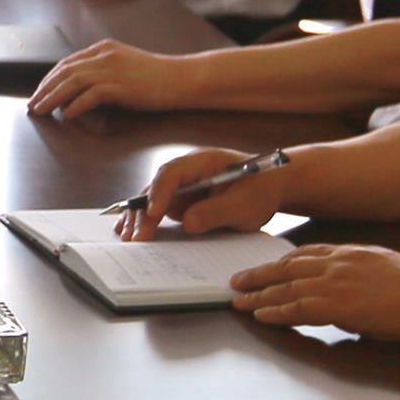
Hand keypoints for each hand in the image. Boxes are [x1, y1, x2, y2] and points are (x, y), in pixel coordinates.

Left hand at [30, 40, 188, 121]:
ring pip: (73, 82)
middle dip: (44, 89)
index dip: (49, 79)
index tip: (38, 93)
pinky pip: (91, 95)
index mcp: (103, 49)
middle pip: (64, 71)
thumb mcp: (124, 66)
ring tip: (41, 111)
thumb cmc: (155, 78)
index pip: (67, 63)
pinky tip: (66, 115)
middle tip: (32, 105)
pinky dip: (75, 105)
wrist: (182, 79)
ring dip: (52, 98)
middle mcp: (104, 55)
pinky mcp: (122, 86)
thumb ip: (101, 72)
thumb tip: (76, 91)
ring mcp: (113, 69)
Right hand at [119, 148, 295, 240]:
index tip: (154, 213)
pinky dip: (145, 221)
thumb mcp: (245, 204)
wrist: (270, 188)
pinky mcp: (182, 202)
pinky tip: (128, 231)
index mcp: (202, 161)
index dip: (160, 192)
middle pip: (156, 188)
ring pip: (152, 200)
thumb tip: (188, 222)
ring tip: (128, 238)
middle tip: (138, 237)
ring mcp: (182, 187)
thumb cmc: (261, 190)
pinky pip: (159, 210)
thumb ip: (217, 211)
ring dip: (139, 218)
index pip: (173, 173)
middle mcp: (186, 172)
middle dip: (144, 212)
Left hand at [228, 241, 399, 342]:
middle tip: (238, 279)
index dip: (282, 261)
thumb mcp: (385, 269)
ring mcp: (334, 283)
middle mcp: (337, 263)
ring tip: (239, 300)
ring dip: (258, 294)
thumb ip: (363, 275)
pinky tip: (261, 314)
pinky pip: (295, 308)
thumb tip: (354, 292)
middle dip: (259, 274)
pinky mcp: (335, 305)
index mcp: (350, 252)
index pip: (307, 253)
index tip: (268, 265)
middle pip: (287, 267)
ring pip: (285, 288)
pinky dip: (275, 312)